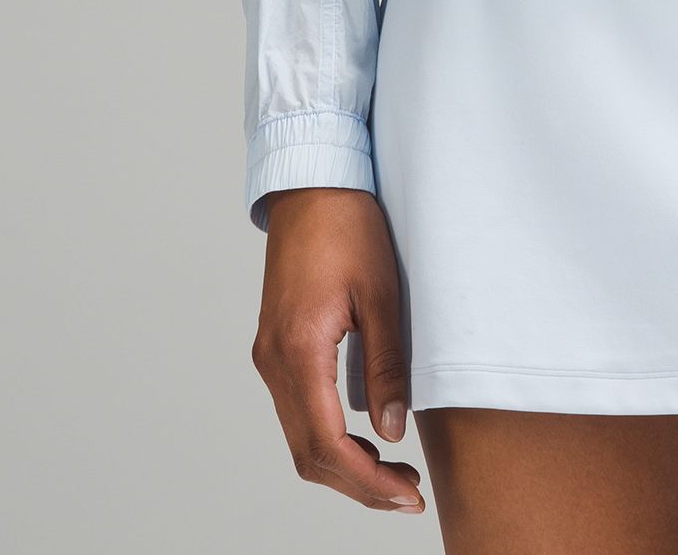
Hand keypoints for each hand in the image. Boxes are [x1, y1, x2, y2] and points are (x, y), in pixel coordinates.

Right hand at [250, 188, 425, 513]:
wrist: (313, 184)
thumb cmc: (350, 227)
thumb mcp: (383, 294)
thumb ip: (387, 366)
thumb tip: (392, 432)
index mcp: (298, 351)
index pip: (326, 445)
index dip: (367, 481)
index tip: (406, 493)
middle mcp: (274, 361)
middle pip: (308, 453)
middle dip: (357, 483)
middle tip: (407, 492)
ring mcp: (270, 356)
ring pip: (300, 437)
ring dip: (342, 464)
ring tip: (393, 472)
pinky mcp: (276, 347)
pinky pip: (298, 411)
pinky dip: (329, 437)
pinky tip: (365, 439)